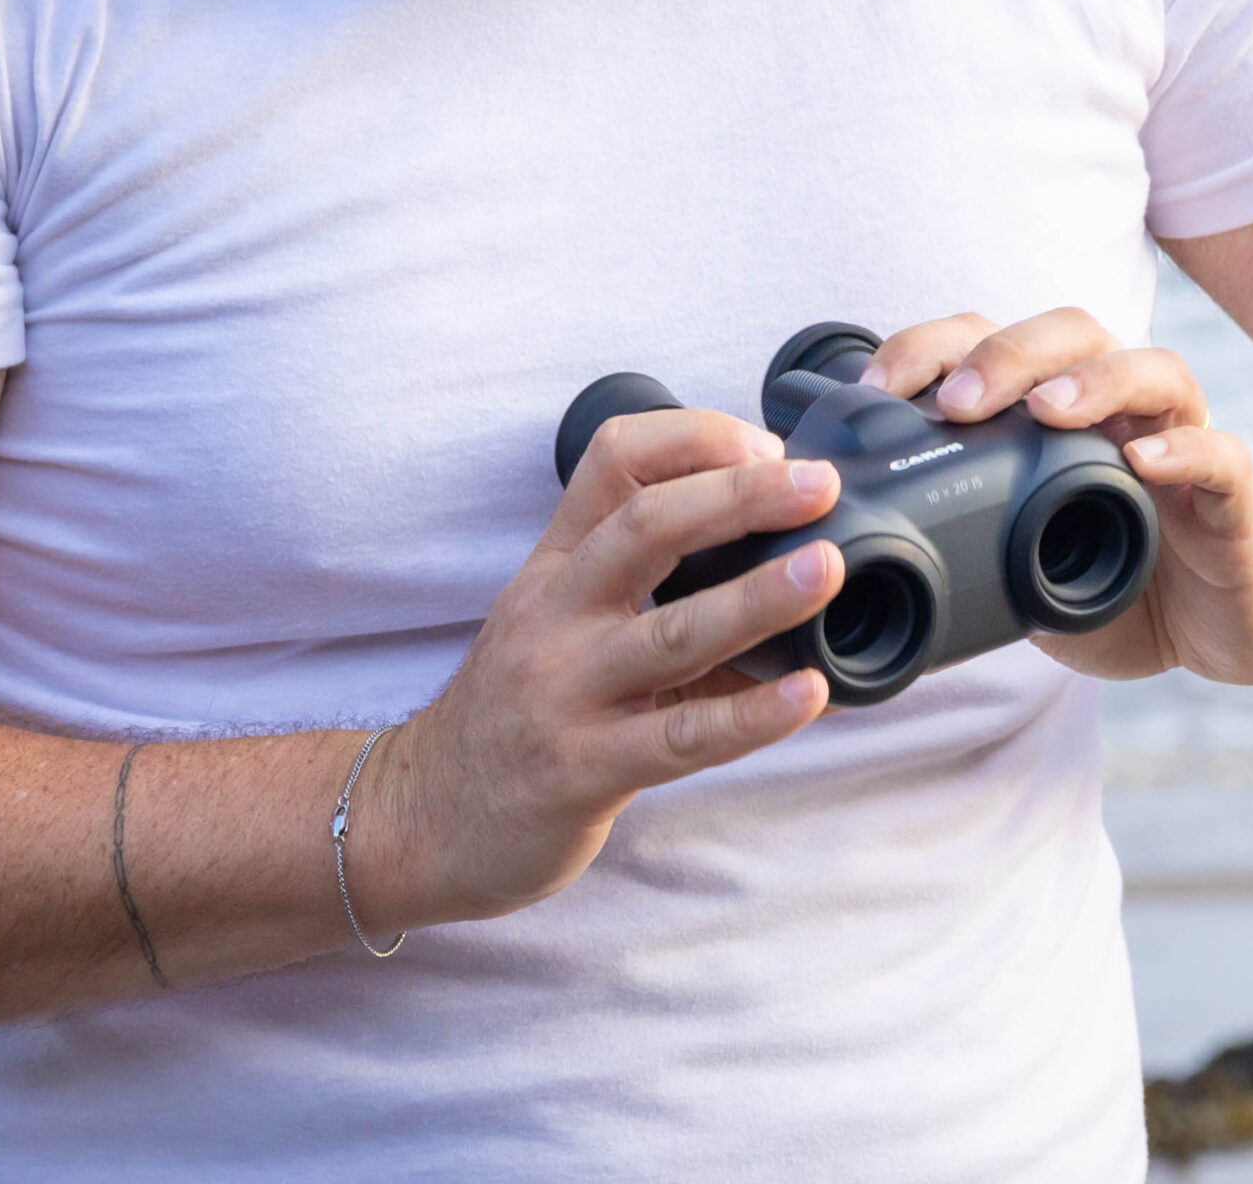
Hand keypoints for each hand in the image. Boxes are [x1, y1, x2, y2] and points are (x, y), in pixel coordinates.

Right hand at [369, 409, 844, 926]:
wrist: (425, 815)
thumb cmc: (518, 712)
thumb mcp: (559, 623)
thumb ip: (651, 587)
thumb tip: (795, 562)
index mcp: (557, 564)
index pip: (614, 460)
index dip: (695, 438)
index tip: (769, 446)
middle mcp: (556, 614)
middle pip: (646, 527)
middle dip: (739, 497)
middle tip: (819, 485)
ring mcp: (566, 692)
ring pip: (671, 631)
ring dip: (758, 597)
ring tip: (827, 570)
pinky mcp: (583, 769)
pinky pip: (681, 736)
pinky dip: (751, 714)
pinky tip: (809, 694)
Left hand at [861, 309, 1252, 685]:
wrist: (1223, 629)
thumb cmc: (1119, 586)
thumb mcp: (1017, 570)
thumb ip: (954, 546)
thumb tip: (852, 562)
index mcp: (1058, 414)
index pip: (991, 346)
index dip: (931, 351)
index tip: (874, 393)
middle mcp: (1121, 410)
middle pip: (1072, 335)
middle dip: (1006, 354)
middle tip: (955, 401)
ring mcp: (1181, 446)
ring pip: (1153, 372)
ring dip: (1094, 380)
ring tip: (1046, 411)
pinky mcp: (1232, 502)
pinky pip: (1222, 457)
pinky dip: (1185, 451)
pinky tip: (1144, 460)